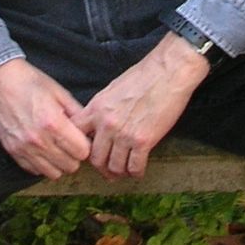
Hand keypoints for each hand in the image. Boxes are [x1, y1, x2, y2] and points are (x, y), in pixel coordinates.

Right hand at [0, 59, 91, 179]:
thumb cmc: (28, 81)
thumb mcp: (59, 92)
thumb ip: (77, 113)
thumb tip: (91, 129)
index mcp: (53, 123)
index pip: (83, 152)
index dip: (85, 145)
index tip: (82, 138)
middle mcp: (39, 140)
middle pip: (70, 166)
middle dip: (74, 155)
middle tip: (70, 142)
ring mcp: (24, 148)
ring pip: (54, 173)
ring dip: (59, 162)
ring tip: (56, 147)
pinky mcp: (12, 151)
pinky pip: (35, 171)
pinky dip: (42, 164)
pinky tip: (42, 149)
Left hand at [77, 33, 210, 179]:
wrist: (168, 72)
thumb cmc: (143, 76)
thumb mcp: (113, 89)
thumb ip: (102, 109)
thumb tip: (97, 125)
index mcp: (96, 108)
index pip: (76, 133)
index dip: (80, 146)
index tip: (88, 152)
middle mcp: (106, 123)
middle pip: (94, 158)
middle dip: (101, 167)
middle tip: (108, 170)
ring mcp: (124, 133)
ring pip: (114, 167)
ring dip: (119, 173)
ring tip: (124, 172)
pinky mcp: (143, 141)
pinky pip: (134, 167)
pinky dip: (136, 173)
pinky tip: (138, 170)